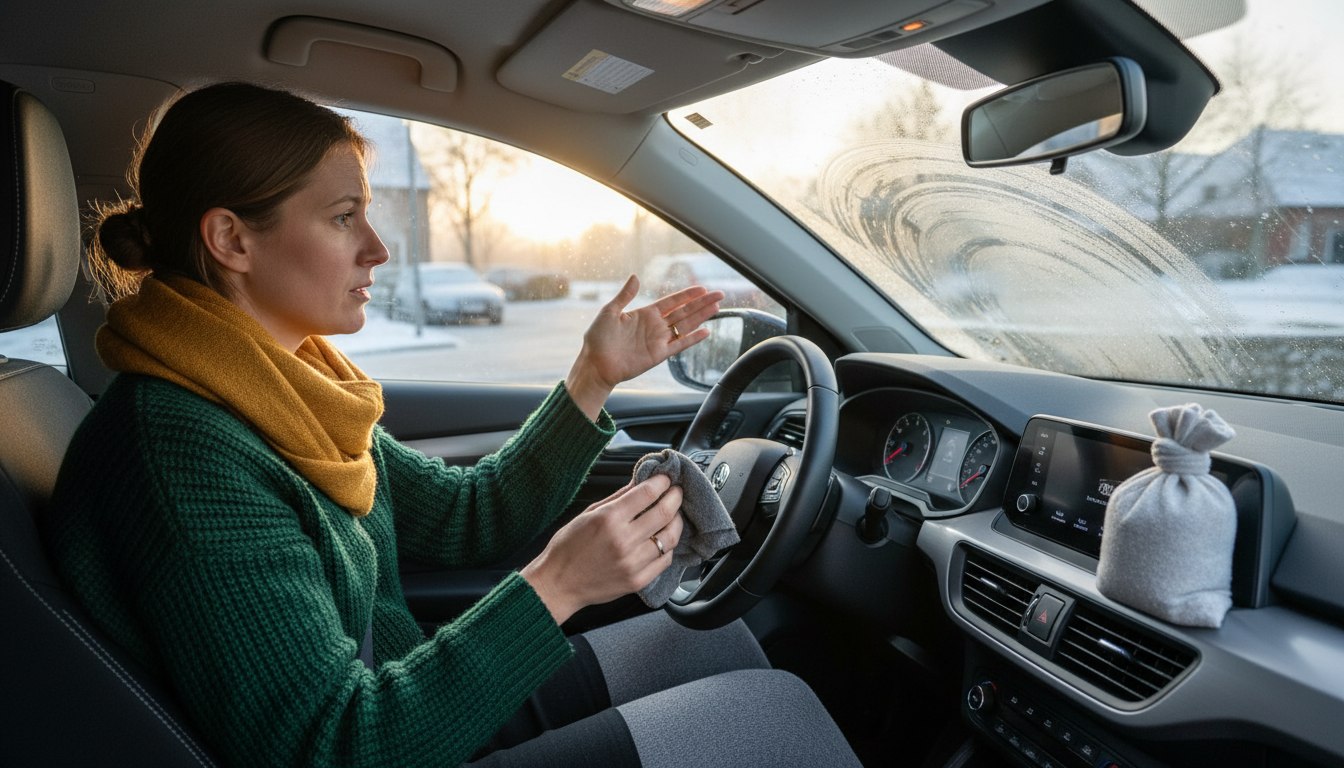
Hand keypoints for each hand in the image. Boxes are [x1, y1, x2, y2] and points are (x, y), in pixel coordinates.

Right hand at [520, 475, 686, 624]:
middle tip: (676, 492)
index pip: (646, 493)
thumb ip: (618, 497)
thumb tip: (639, 482)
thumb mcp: (588, 514)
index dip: (661, 482)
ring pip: (670, 537)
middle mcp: (623, 540)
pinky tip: (663, 540)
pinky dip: (668, 547)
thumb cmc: (568, 548)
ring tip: (673, 515)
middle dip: (675, 498)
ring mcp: (632, 563)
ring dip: (676, 522)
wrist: (558, 584)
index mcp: (608, 519)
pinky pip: (664, 560)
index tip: (666, 479)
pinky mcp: (637, 580)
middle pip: (664, 513)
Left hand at [565, 275, 722, 419]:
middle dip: (701, 303)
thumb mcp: (609, 311)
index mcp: (644, 313)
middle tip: (719, 294)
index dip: (687, 295)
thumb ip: (625, 295)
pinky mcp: (659, 354)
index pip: (672, 301)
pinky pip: (680, 344)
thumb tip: (635, 276)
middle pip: (684, 311)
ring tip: (717, 307)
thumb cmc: (598, 338)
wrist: (596, 364)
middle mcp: (655, 326)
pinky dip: (693, 338)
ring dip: (701, 316)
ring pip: (685, 325)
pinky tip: (706, 331)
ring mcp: (658, 340)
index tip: (702, 288)